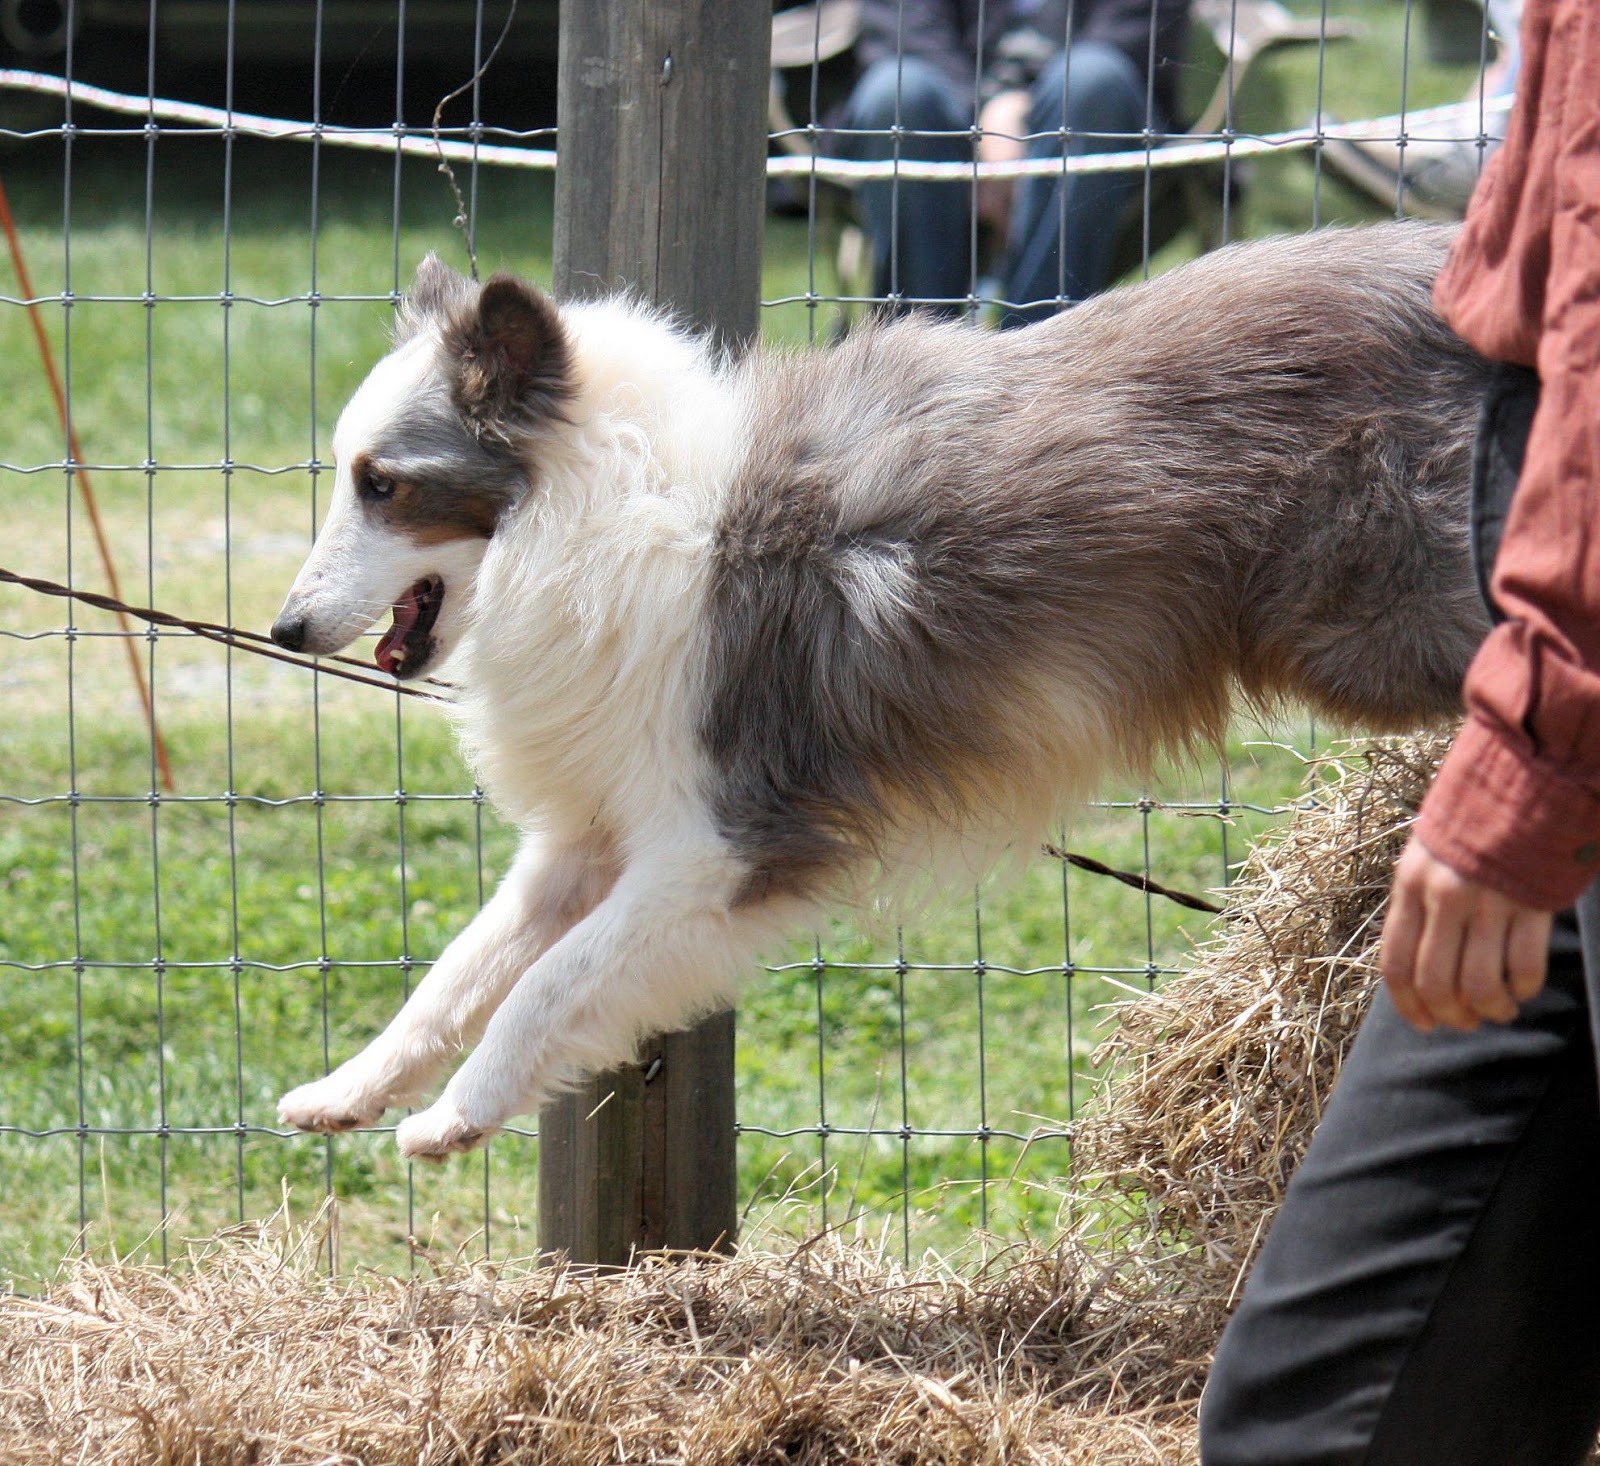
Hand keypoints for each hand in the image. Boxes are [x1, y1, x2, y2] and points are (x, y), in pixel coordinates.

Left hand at [1378, 835, 1552, 1030]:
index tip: (1425, 1024)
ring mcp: (1488, 900)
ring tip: (1500, 1009)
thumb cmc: (1470, 823)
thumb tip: (1417, 966)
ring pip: (1479, 984)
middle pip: (1436, 982)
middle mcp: (1443, 896)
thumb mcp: (1425, 856)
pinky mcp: (1530, 902)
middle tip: (1467, 1021)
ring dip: (1490, 1009)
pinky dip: (1524, 987)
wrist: (1520, 779)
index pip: (1396, 963)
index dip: (1408, 1004)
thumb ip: (1417, 904)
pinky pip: (1524, 966)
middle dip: (1451, 1015)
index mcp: (1409, 885)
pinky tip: (1525, 985)